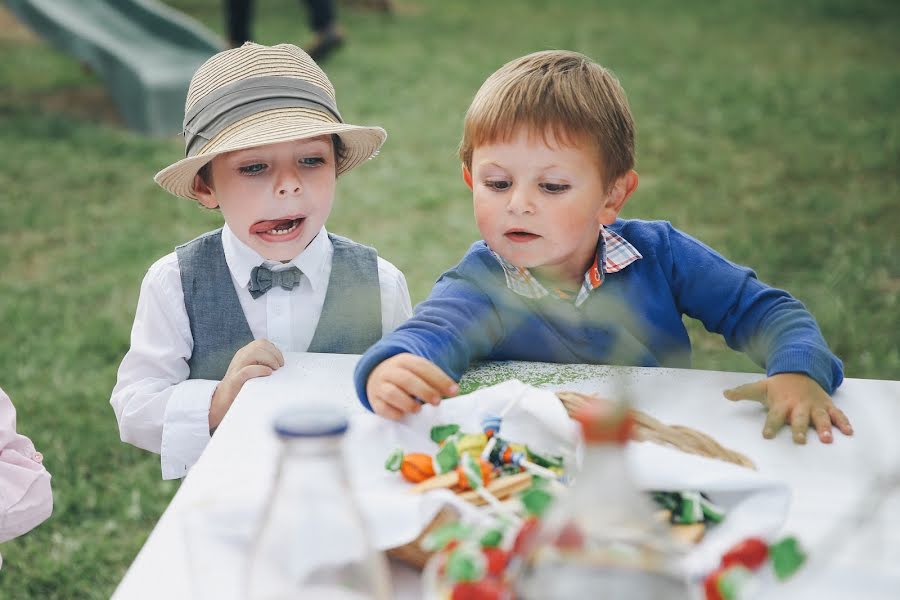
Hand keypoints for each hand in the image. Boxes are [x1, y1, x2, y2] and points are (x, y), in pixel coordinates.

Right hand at [209, 339, 284, 429]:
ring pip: (254, 352)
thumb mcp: (254, 370)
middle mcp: (240, 357)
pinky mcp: (234, 380)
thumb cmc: (242, 386)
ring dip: (269, 359)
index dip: (274, 349)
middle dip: (274, 353)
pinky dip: (260, 370)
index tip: (280, 361)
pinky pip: (247, 370)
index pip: (262, 342)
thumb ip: (263, 363)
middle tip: (279, 366)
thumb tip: (280, 362)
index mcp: (245, 353)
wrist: (224, 401)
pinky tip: (267, 374)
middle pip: (260, 344)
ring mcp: (236, 367)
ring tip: (274, 369)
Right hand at [366, 353, 458, 419]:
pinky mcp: (375, 401)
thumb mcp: (418, 372)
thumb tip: (453, 392)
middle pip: (407, 380)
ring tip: (418, 409)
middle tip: (437, 402)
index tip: (454, 391)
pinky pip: (382, 408)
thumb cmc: (406, 377)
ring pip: (392, 393)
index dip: (440, 379)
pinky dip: (394, 413)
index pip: (422, 367)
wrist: (376, 376)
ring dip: (407, 402)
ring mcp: (380, 386)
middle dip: (425, 391)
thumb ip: (433, 380)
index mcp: (404, 360)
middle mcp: (390, 371)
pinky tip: (403, 415)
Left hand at [724, 373, 852, 443]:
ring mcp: (814, 406)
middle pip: (799, 419)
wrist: (800, 370)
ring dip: (825, 428)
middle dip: (799, 429)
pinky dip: (844, 422)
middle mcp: (799, 406)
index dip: (770, 425)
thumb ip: (743, 393)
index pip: (774, 416)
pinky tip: (849, 432)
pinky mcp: (827, 405)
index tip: (767, 435)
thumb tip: (725, 394)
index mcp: (782, 403)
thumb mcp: (760, 387)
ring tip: (827, 439)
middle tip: (800, 440)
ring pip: (820, 418)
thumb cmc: (778, 387)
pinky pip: (837, 414)